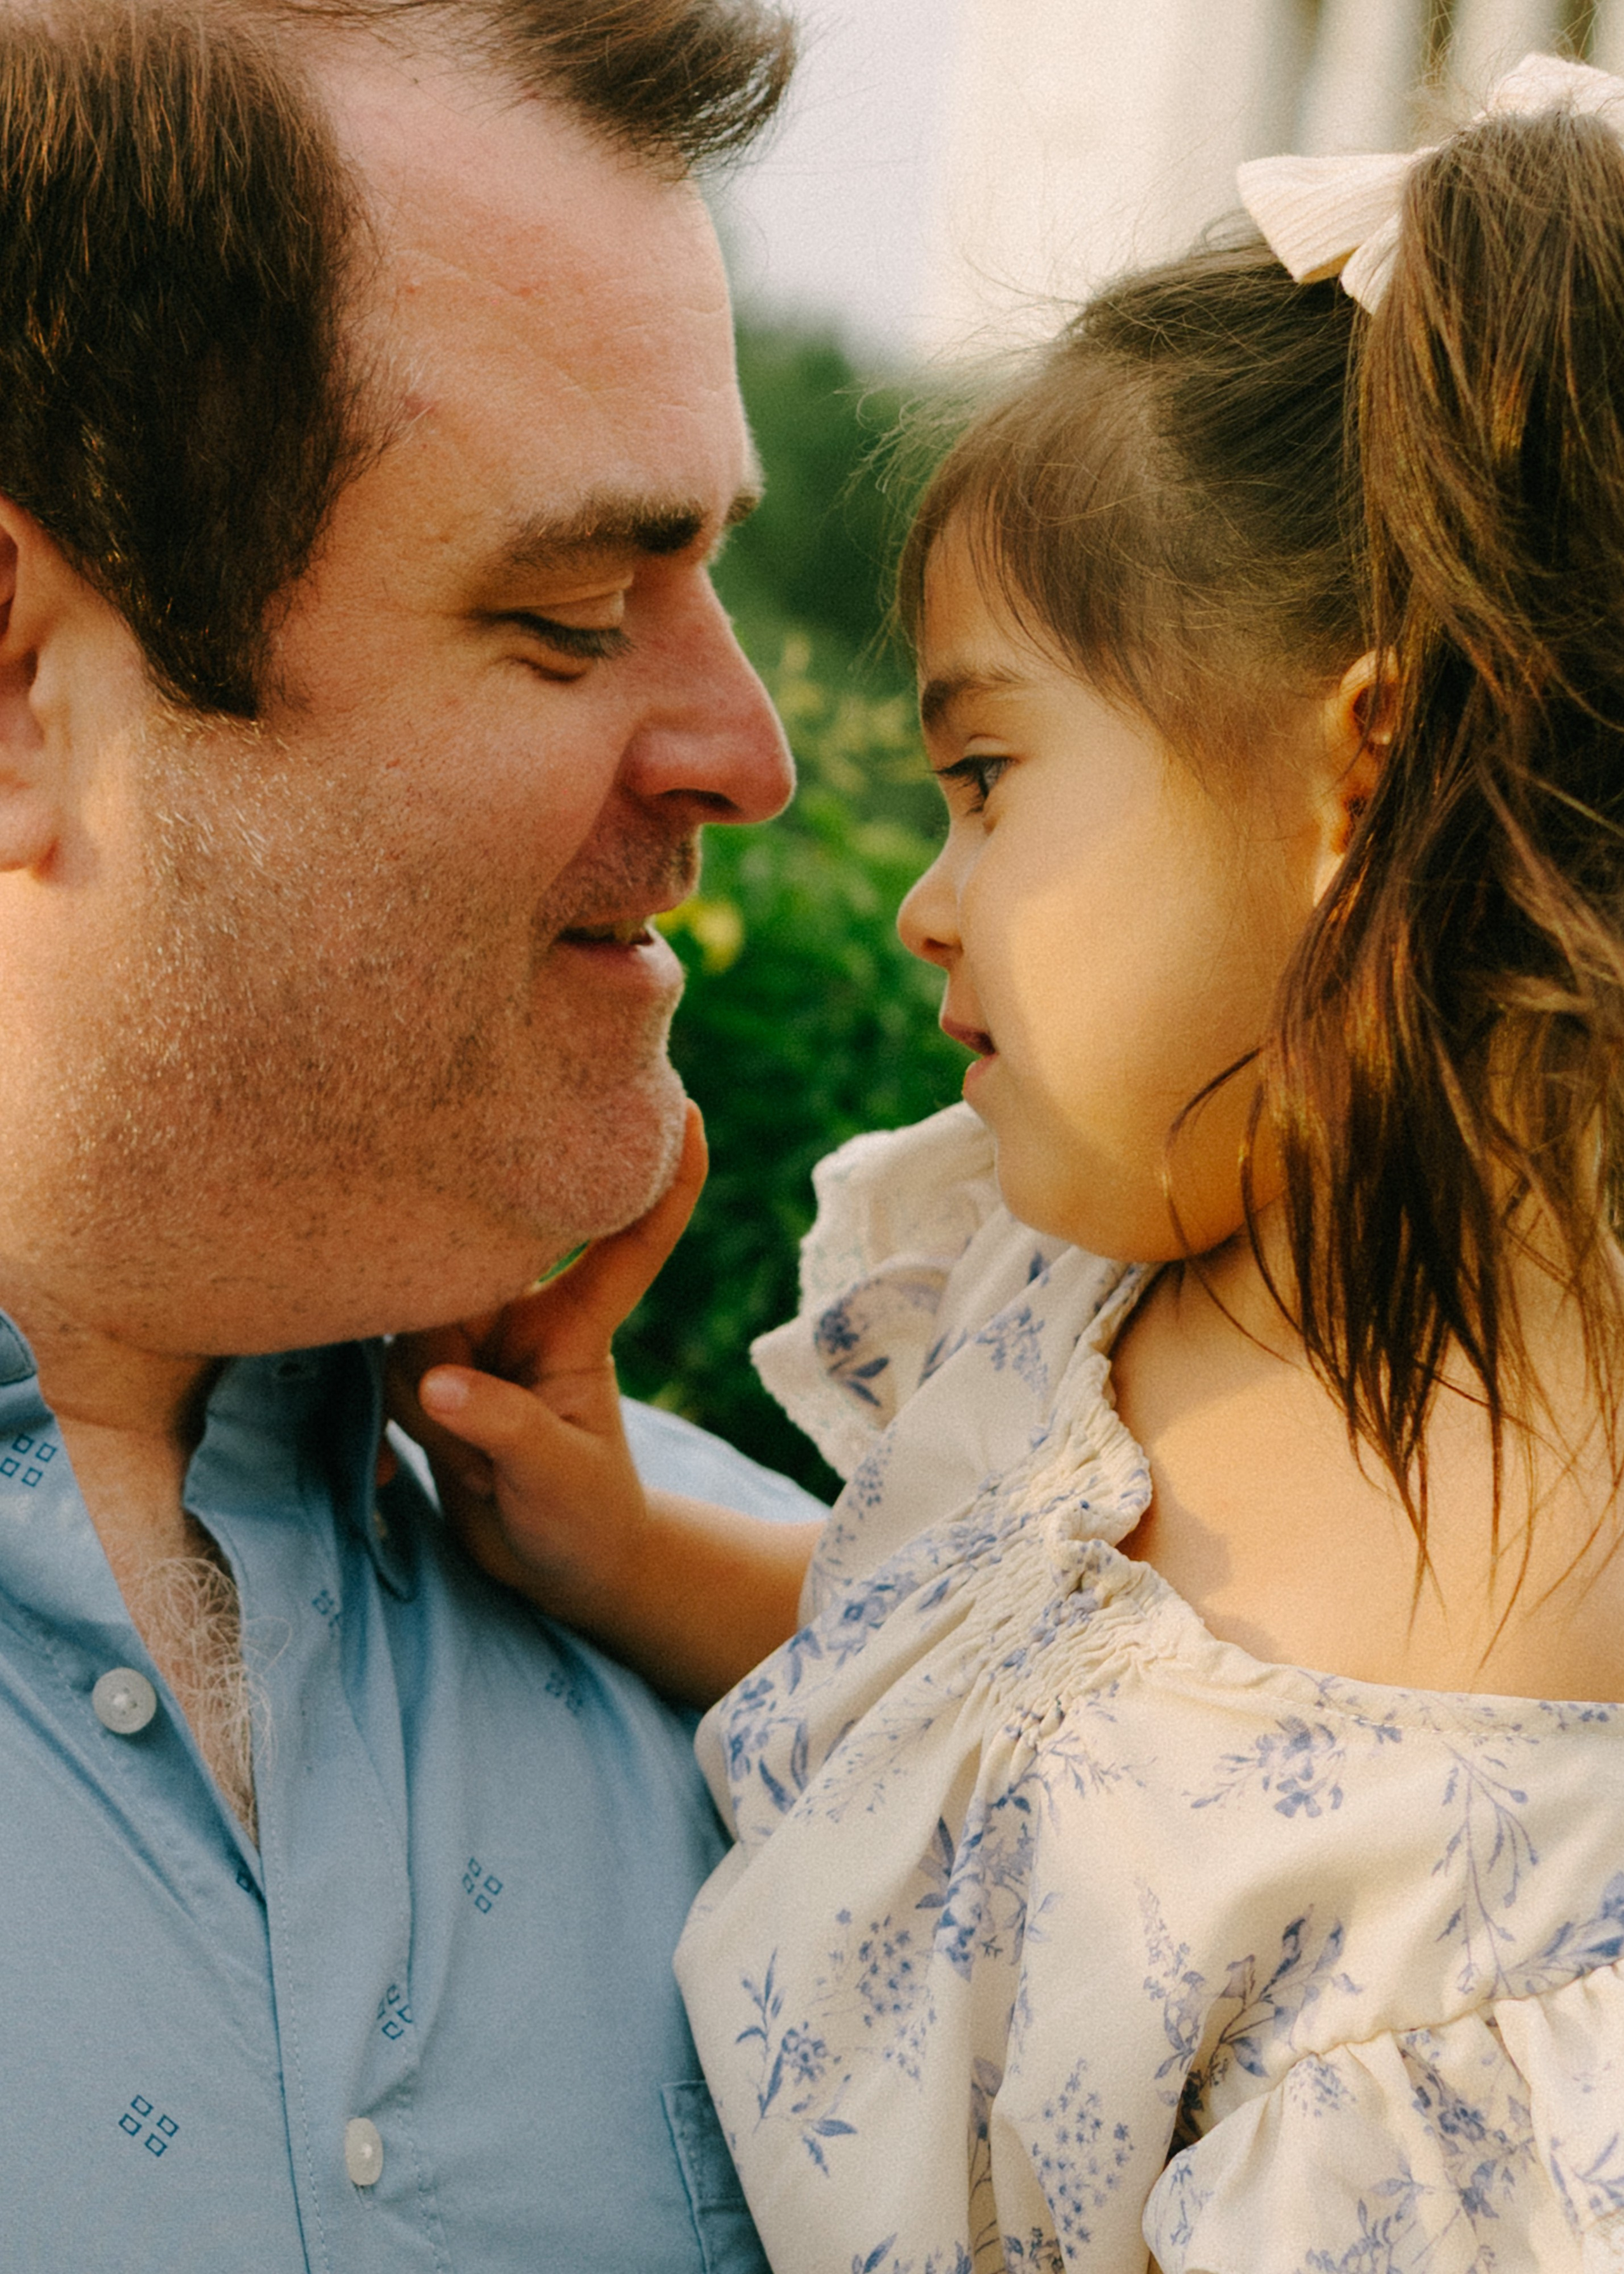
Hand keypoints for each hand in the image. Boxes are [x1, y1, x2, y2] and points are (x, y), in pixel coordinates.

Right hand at [388, 1105, 706, 1618]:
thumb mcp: (558, 1480)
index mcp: (574, 1323)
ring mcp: (468, 1341)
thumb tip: (438, 1381)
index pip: (625, 1243)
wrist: (552, 1564)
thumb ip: (504, 1428)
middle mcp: (519, 1314)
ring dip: (433, 1414)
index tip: (688, 1106)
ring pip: (412, 1335)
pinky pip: (387, 1374)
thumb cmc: (583, 1519)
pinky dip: (405, 1429)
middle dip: (453, 1357)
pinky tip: (429, 1470)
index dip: (662, 1182)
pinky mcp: (427, 1371)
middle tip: (477, 1439)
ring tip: (477, 1470)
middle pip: (464, 1279)